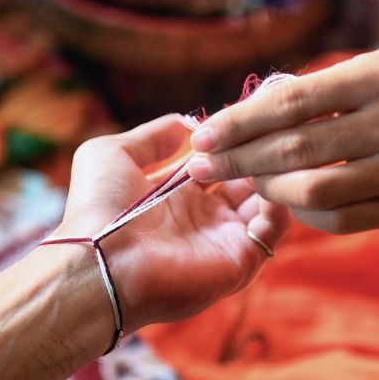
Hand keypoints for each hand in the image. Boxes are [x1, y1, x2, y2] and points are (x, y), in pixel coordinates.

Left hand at [57, 115, 290, 332]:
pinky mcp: (240, 260)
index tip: (242, 117)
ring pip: (267, 200)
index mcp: (178, 193)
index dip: (232, 139)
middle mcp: (205, 216)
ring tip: (268, 152)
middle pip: (248, 179)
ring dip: (271, 173)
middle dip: (256, 153)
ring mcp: (224, 239)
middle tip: (262, 132)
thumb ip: (151, 136)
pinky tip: (267, 178)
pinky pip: (274, 228)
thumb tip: (186, 125)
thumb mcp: (112, 154)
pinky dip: (279, 201)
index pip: (220, 162)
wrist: (101, 263)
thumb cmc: (98, 209)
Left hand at [186, 51, 378, 233]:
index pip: (293, 103)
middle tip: (202, 167)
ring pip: (317, 190)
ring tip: (243, 181)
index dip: (241, 122)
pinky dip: (304, 211)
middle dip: (239, 160)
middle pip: (298, 149)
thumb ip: (311, 94)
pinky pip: (343, 219)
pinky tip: (284, 199)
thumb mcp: (366, 69)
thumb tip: (240, 120)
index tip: (204, 134)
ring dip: (268, 188)